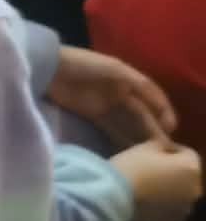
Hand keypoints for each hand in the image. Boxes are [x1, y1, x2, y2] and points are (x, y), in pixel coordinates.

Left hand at [50, 45, 175, 146]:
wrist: (49, 68)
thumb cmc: (84, 65)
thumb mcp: (115, 69)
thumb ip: (139, 84)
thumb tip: (160, 105)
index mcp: (128, 78)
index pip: (152, 98)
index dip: (163, 112)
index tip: (171, 129)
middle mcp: (120, 92)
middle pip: (141, 113)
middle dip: (152, 129)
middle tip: (163, 149)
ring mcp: (106, 104)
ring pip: (128, 123)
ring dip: (139, 136)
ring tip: (150, 155)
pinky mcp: (91, 115)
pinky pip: (112, 128)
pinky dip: (121, 138)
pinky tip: (130, 151)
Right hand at [113, 139, 202, 220]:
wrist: (115, 196)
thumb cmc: (132, 166)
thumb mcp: (146, 146)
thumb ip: (162, 146)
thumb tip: (166, 150)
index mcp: (192, 168)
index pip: (188, 153)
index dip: (172, 150)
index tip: (156, 150)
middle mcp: (195, 190)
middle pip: (187, 176)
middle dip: (174, 171)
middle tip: (153, 169)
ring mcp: (185, 209)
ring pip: (181, 195)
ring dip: (171, 190)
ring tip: (150, 187)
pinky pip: (173, 210)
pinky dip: (165, 206)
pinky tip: (149, 202)